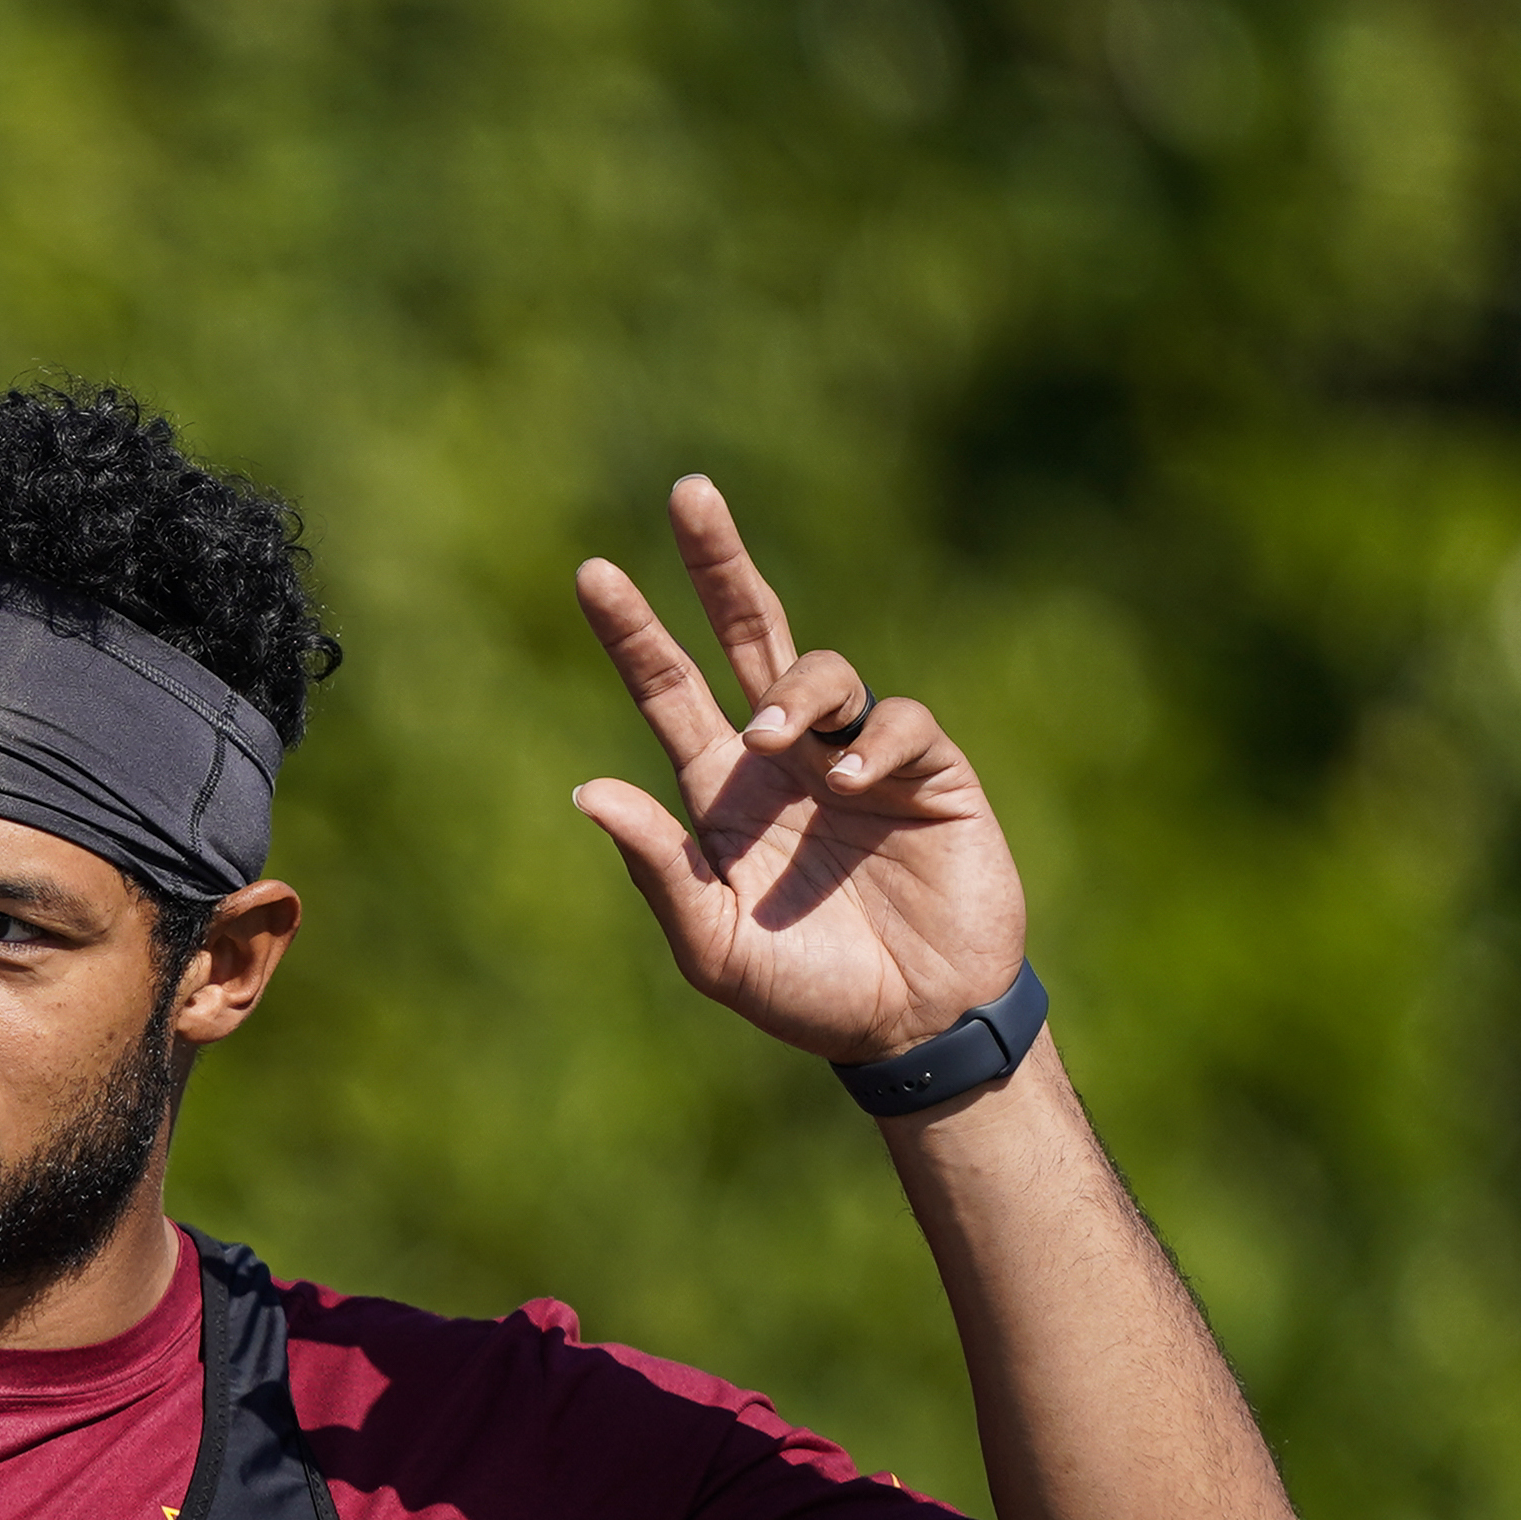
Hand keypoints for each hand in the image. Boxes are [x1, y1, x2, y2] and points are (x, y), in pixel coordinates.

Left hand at [571, 474, 1029, 1064]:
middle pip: (748, 635)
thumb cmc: (804, 992)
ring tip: (771, 740)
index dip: (635, 633)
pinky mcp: (931, 772)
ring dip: (793, 690)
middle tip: (687, 494)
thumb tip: (589, 792)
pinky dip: (873, 743)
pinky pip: (899, 724)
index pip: (671, 691)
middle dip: (719, 563)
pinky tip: (855, 784)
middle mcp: (785, 758)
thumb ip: (659, 871)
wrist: (912, 1024)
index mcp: (721, 792)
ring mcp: (858, 757)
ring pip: (823, 670)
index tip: (593, 574)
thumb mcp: (713, 946)